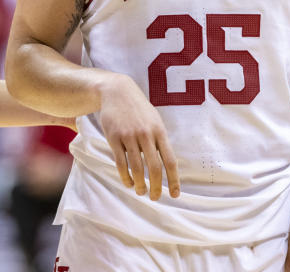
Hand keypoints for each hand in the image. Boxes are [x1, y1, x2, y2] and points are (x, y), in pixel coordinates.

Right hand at [97, 74, 179, 200]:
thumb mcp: (154, 120)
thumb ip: (160, 140)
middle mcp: (146, 134)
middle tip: (155, 198)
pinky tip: (128, 183)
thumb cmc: (138, 109)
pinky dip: (125, 176)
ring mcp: (129, 136)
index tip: (174, 195)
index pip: (170, 160)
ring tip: (141, 192)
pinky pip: (121, 162)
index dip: (173, 180)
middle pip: (154, 167)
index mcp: (159, 131)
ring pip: (137, 167)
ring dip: (140, 184)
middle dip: (156, 187)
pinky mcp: (114, 137)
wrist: (117, 91)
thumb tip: (167, 164)